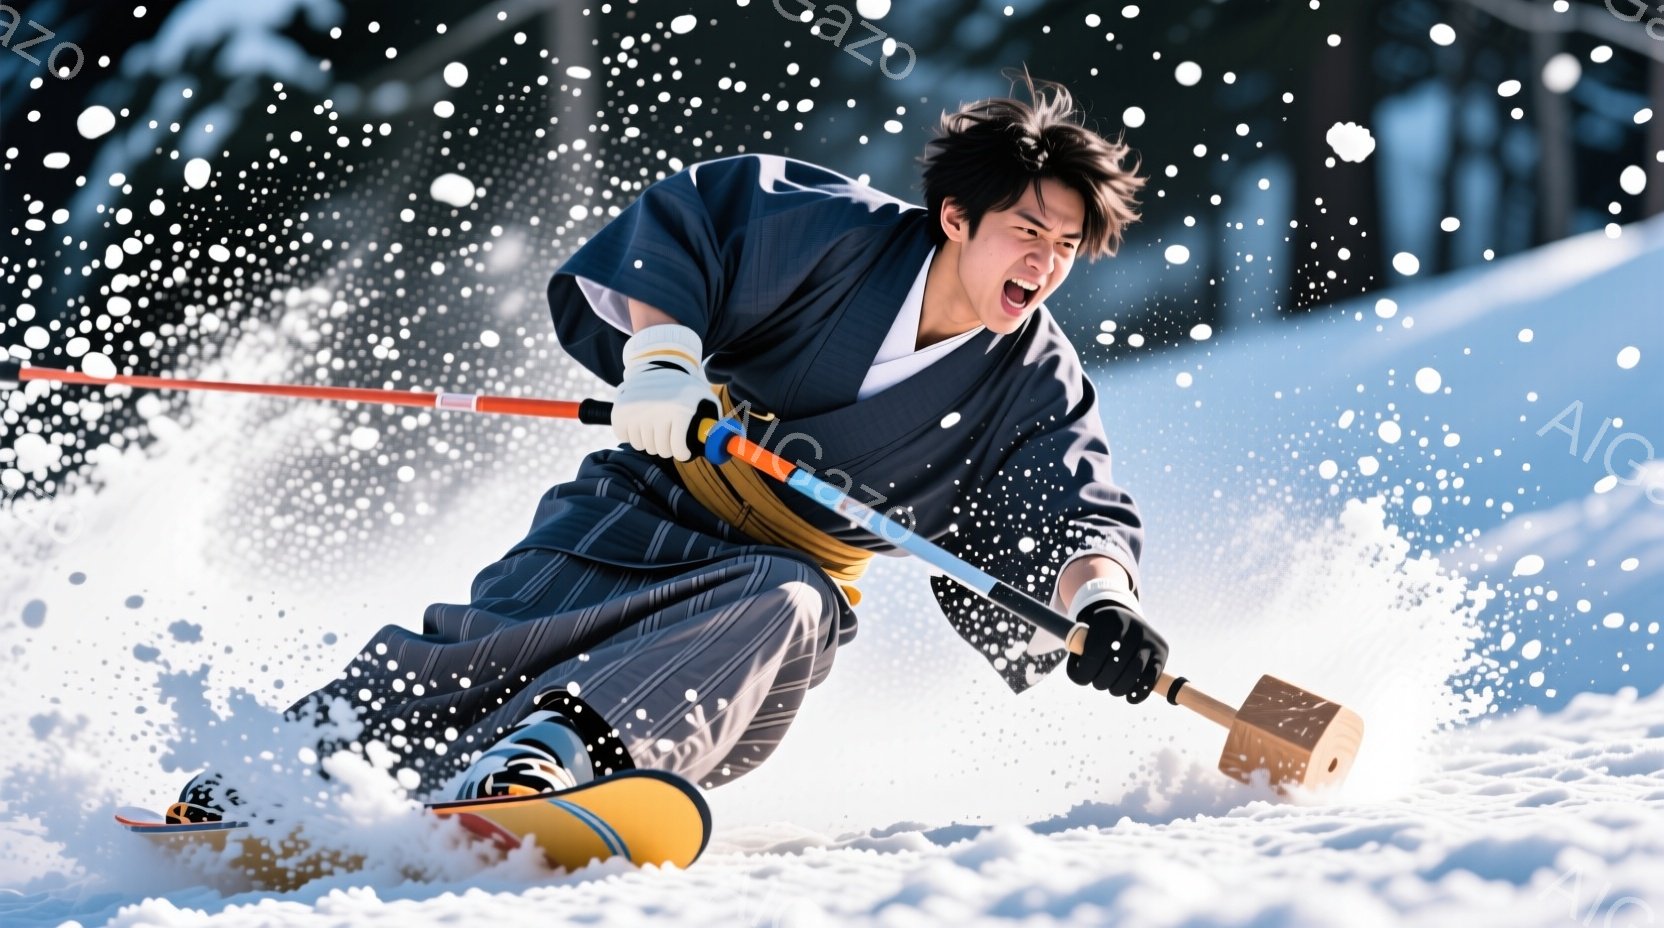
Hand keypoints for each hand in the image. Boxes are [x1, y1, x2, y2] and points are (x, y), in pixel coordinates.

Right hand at [612, 324, 714, 460]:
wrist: (657, 362)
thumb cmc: (684, 386)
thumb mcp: (704, 396)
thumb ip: (715, 419)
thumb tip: (729, 442)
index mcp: (680, 411)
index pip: (678, 450)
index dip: (681, 454)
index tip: (682, 452)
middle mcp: (657, 412)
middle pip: (660, 450)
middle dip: (667, 448)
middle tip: (669, 439)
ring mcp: (636, 412)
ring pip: (642, 445)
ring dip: (650, 441)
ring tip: (656, 428)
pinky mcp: (620, 411)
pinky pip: (625, 436)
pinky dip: (632, 434)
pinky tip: (641, 423)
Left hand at [1065, 582, 1166, 703]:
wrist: (1126, 619)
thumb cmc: (1101, 634)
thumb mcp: (1086, 635)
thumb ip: (1078, 654)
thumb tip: (1080, 675)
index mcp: (1109, 620)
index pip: (1094, 654)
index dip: (1084, 671)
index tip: (1083, 676)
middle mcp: (1132, 628)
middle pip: (1113, 666)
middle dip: (1101, 682)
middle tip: (1098, 683)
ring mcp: (1149, 640)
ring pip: (1132, 674)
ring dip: (1117, 688)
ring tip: (1112, 688)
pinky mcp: (1161, 653)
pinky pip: (1151, 679)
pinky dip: (1139, 692)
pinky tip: (1129, 697)